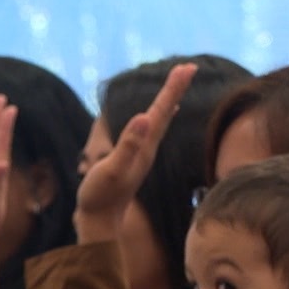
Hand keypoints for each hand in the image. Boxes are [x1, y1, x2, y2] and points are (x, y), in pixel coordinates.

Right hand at [75, 64, 196, 241]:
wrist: (100, 221)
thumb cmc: (101, 196)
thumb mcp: (112, 169)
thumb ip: (128, 146)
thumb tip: (144, 118)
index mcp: (145, 146)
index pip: (162, 110)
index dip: (174, 88)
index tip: (188, 67)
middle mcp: (148, 148)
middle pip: (166, 112)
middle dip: (175, 88)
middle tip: (188, 67)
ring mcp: (142, 154)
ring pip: (160, 120)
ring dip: (168, 99)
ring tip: (177, 83)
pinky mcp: (135, 158)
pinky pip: (150, 131)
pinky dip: (157, 117)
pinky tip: (158, 116)